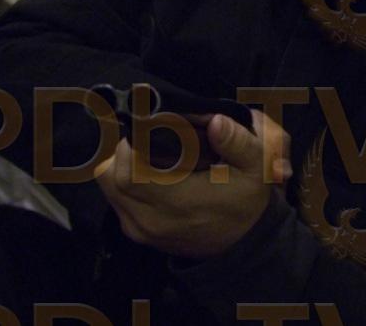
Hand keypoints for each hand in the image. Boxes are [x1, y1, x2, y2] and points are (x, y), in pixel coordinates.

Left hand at [94, 109, 291, 258]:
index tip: (146, 128)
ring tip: (147, 152)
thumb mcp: (257, 167)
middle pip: (110, 176)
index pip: (128, 171)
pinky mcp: (136, 233)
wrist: (243, 244)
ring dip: (120, 165)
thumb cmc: (246, 202)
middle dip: (122, 150)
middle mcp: (149, 220)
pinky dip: (124, 182)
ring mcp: (139, 230)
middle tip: (146, 135)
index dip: (130, 145)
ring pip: (108, 188)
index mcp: (176, 202)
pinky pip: (116, 200)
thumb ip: (238, 142)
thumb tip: (215, 121)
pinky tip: (149, 173)